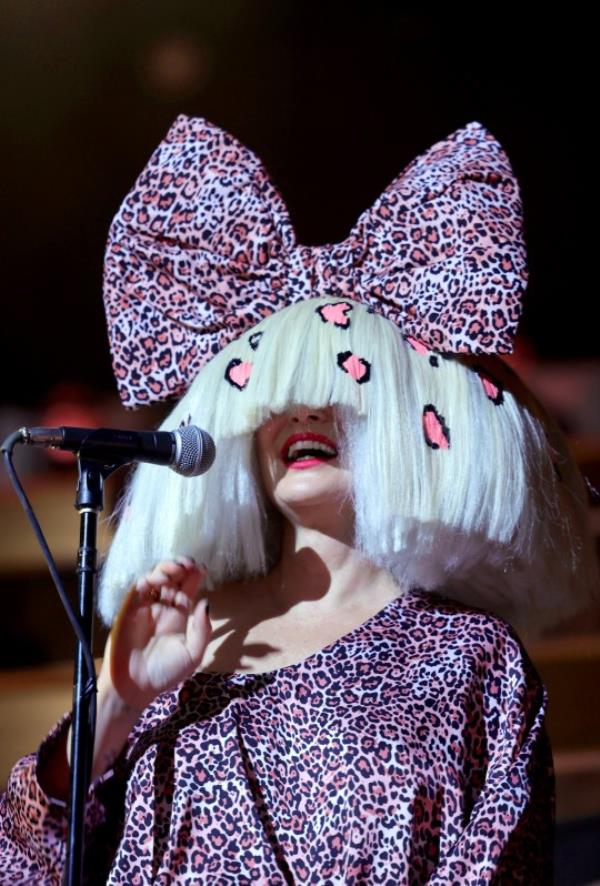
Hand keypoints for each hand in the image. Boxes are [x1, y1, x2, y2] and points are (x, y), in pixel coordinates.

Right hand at [98, 557, 211, 712]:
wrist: (136, 688)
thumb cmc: (165, 674)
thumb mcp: (192, 654)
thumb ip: (202, 630)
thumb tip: (206, 601)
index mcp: (179, 615)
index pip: (188, 588)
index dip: (195, 575)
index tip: (202, 568)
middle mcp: (163, 607)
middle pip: (173, 578)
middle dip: (182, 567)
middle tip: (189, 564)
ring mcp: (145, 607)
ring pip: (156, 579)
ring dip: (166, 568)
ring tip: (176, 568)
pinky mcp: (129, 610)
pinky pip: (138, 589)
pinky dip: (148, 579)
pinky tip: (159, 579)